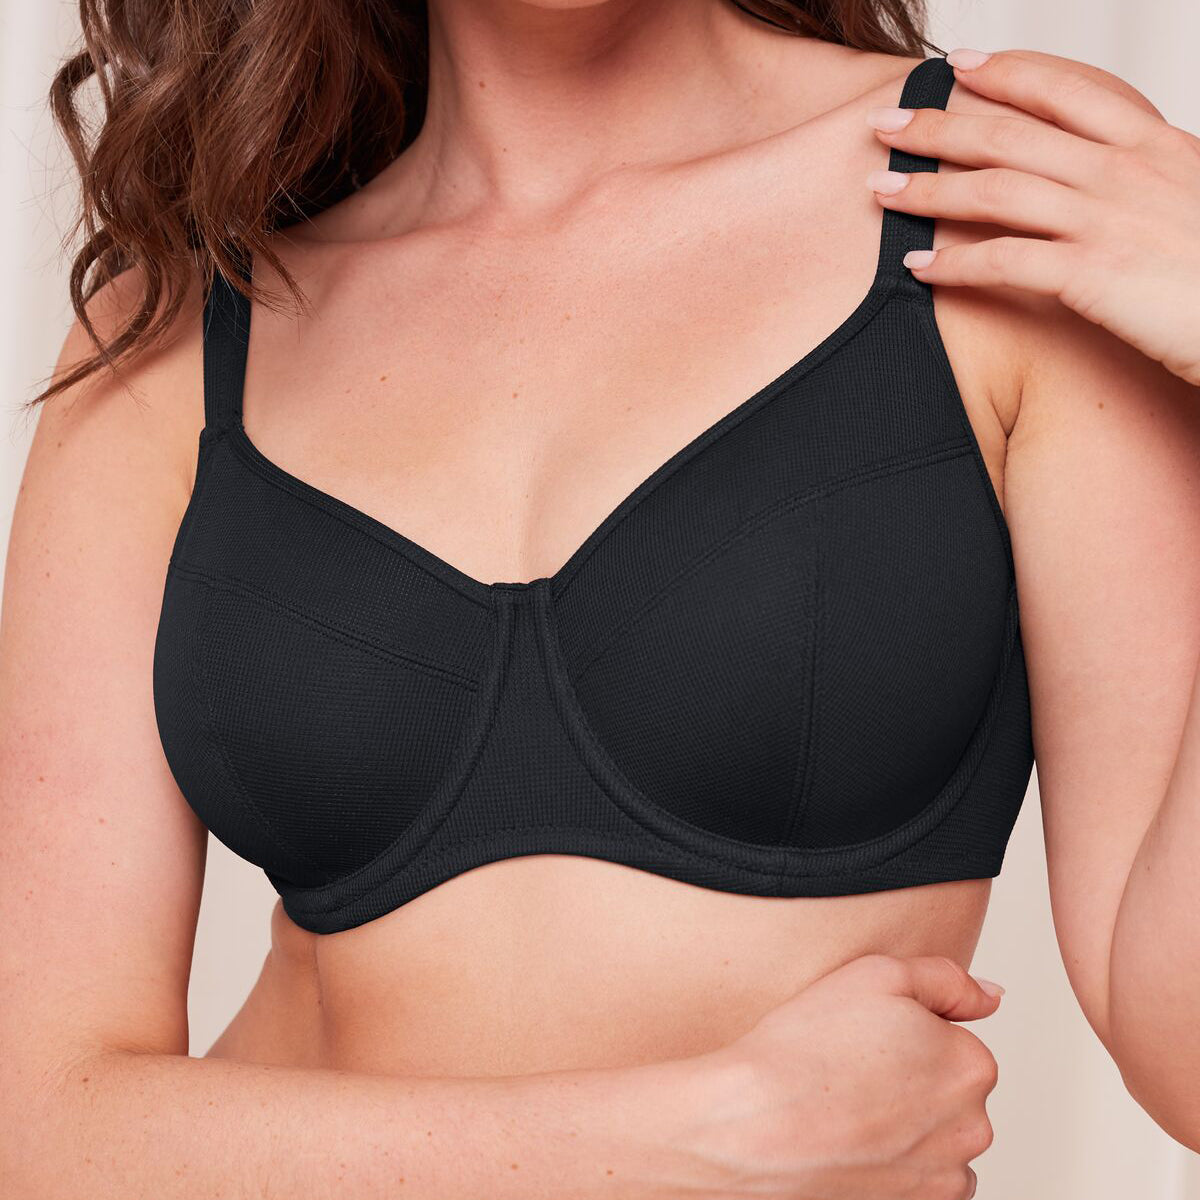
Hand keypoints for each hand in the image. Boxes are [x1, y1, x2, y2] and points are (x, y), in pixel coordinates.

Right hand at [675, 954, 1001, 1199]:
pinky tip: (850, 1145)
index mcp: (972, 1064)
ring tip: (844, 1110)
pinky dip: (892, 1164)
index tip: (861, 1038)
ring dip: (904, 1125)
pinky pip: (918, 1179)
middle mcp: (973, 1127)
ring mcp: (946, 1177)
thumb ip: (946, 979)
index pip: (950, 1038)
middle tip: (848, 1070)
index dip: (900, 1032)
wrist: (753, 1129)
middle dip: (909, 1079)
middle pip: (946, 1090)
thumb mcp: (875, 975)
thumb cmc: (804, 1051)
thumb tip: (991, 997)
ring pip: (934, 1137)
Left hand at [867, 49, 1199, 386]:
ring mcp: (1109, 220)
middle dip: (940, 125)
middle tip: (886, 124)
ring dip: (929, 187)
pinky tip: (916, 266)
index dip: (1007, 73)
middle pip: (1013, 133)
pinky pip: (1003, 262)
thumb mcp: (1192, 201)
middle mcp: (1128, 170)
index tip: (959, 66)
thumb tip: (1101, 174)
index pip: (1069, 88)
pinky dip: (952, 263)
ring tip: (880, 190)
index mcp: (1156, 143)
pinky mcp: (1094, 275)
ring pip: (997, 190)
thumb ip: (1143, 180)